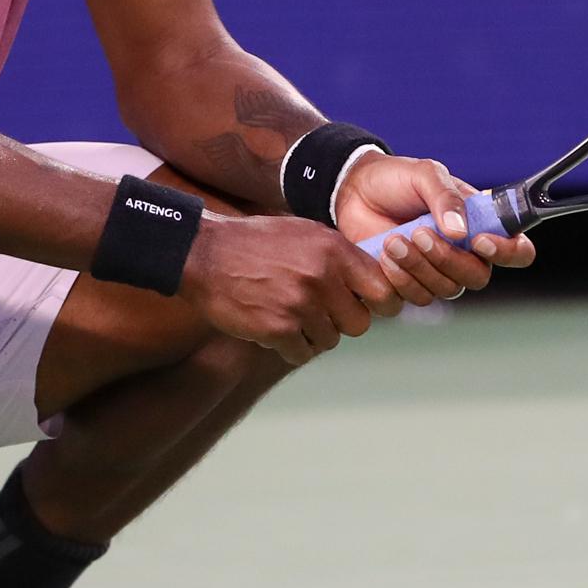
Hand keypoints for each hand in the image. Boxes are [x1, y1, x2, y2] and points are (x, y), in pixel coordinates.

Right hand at [177, 212, 403, 365]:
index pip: (383, 290)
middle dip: (342, 322)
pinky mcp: (277, 329)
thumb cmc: (256, 243)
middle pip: (359, 324)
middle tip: (320, 312)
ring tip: (290, 314)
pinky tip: (275, 328)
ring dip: (313, 335)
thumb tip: (372, 281)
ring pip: (330, 341)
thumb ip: (340, 256)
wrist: (204, 255)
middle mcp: (322, 277)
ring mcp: (300, 305)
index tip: (369, 307)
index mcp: (334, 250)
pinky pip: (302, 354)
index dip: (380, 304)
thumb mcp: (306, 233)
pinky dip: (290, 348)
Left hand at [335, 152, 536, 305]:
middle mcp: (465, 254)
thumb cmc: (397, 179)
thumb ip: (446, 197)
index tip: (479, 241)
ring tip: (393, 240)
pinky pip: (415, 299)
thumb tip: (461, 232)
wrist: (354, 191)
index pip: (517, 252)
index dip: (508, 253)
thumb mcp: (425, 174)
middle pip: (477, 277)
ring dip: (418, 267)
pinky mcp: (409, 286)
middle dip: (447, 259)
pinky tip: (384, 255)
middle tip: (418, 233)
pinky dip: (399, 279)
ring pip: (445, 290)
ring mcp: (437, 273)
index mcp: (481, 225)